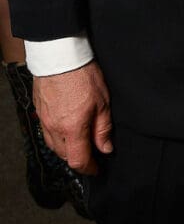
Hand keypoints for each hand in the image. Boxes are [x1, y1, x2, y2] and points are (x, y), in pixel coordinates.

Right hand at [33, 61, 112, 175]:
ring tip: (79, 140)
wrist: (60, 55)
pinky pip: (46, 131)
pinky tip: (65, 127)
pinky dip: (56, 135)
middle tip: (91, 152)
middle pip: (64, 156)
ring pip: (53, 145)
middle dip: (78, 158)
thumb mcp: (102, 101)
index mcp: (72, 129)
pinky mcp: (39, 110)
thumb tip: (105, 148)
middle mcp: (55, 128)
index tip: (97, 169)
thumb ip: (103, 128)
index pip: (78, 160)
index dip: (89, 168)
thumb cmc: (83, 75)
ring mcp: (44, 120)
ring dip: (66, 148)